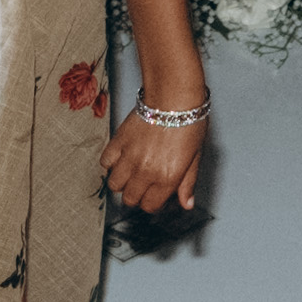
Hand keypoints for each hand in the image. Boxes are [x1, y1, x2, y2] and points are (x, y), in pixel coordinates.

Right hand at [107, 101, 206, 215]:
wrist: (173, 96)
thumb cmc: (189, 122)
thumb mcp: (195, 156)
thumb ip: (188, 182)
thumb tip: (187, 203)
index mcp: (167, 178)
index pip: (150, 206)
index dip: (154, 203)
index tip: (157, 194)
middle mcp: (146, 171)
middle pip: (130, 199)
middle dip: (138, 195)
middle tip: (146, 184)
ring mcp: (129, 158)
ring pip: (115, 185)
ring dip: (123, 182)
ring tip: (133, 172)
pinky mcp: (118, 142)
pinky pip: (105, 163)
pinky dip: (111, 164)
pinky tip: (122, 158)